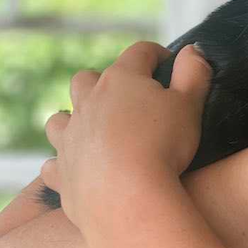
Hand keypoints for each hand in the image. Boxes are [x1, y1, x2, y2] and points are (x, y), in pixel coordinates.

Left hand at [41, 41, 211, 241]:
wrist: (128, 198)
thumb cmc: (164, 147)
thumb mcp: (189, 105)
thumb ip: (194, 73)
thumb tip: (193, 49)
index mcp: (121, 81)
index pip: (139, 54)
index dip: (156, 55)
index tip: (168, 63)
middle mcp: (88, 103)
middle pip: (86, 80)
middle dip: (102, 82)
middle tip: (125, 99)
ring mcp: (70, 138)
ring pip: (60, 119)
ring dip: (72, 120)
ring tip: (91, 131)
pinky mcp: (62, 173)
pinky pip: (53, 165)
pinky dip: (62, 165)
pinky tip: (75, 169)